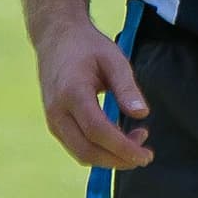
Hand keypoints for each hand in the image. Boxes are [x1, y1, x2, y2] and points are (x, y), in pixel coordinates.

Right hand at [33, 14, 152, 168]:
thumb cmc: (88, 46)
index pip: (97, 131)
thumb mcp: (113, 59)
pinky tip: (118, 138)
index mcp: (72, 92)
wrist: (56, 38)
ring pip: (81, 153)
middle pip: (87, 150)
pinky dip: (99, 151)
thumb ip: (127, 88)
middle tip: (145, 155)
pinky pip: (76, 147)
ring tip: (136, 142)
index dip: (122, 147)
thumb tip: (142, 115)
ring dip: (110, 157)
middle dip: (118, 159)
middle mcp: (57, 111)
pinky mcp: (54, 123)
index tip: (145, 154)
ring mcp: (52, 119)